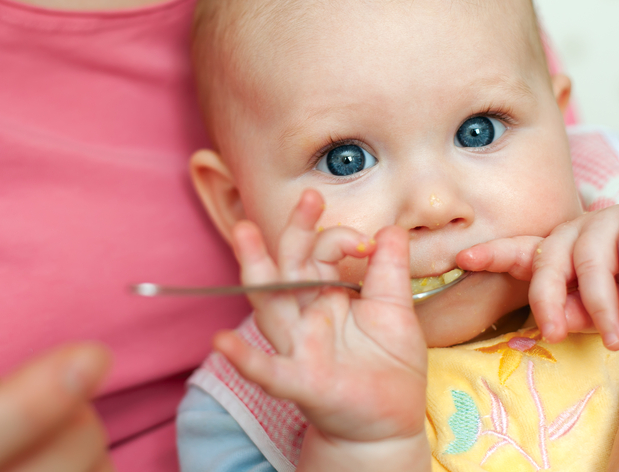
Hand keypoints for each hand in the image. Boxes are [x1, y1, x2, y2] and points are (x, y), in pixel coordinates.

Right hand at [214, 190, 429, 469]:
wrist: (390, 421)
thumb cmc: (389, 364)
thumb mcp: (395, 309)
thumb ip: (391, 268)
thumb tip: (392, 228)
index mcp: (325, 294)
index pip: (321, 253)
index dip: (339, 238)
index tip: (366, 242)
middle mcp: (304, 314)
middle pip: (291, 266)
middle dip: (297, 231)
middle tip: (309, 196)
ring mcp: (298, 346)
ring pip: (271, 305)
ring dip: (256, 270)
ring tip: (244, 233)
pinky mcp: (300, 381)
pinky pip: (268, 371)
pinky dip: (245, 359)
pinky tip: (223, 344)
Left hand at [457, 203, 618, 349]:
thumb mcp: (599, 311)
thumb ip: (575, 312)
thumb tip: (556, 323)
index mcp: (556, 250)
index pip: (517, 251)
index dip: (490, 254)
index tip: (462, 258)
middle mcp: (575, 232)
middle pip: (548, 262)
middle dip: (548, 300)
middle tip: (554, 334)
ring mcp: (609, 223)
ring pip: (591, 264)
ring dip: (601, 306)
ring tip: (615, 338)